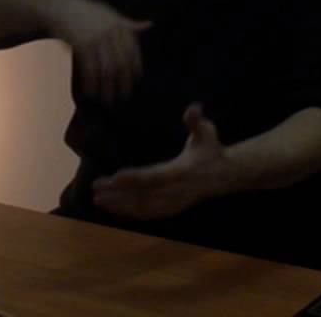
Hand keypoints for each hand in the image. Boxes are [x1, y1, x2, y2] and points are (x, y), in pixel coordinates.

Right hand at [49, 0, 150, 105]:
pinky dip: (91, 84)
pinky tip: (91, 93)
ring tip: (107, 100)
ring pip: (107, 70)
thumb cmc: (86, 11)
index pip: (133, 52)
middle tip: (123, 97)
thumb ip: (128, 23)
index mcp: (120, 26)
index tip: (134, 82)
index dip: (135, 70)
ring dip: (107, 88)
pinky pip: (90, 69)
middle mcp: (111, 32)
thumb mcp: (109, 13)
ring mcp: (97, 39)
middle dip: (123, 84)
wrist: (59, 6)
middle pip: (121, 64)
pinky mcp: (82, 45)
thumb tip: (150, 24)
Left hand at [92, 104, 233, 220]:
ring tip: (97, 200)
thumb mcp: (207, 132)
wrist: (225, 175)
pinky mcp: (172, 209)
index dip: (133, 178)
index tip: (113, 177)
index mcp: (181, 172)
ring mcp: (174, 203)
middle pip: (142, 195)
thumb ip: (197, 121)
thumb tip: (194, 107)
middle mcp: (175, 191)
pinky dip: (129, 213)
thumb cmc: (211, 149)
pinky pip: (148, 214)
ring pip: (142, 208)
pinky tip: (112, 209)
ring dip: (119, 205)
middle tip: (95, 189)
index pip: (153, 177)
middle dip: (118, 194)